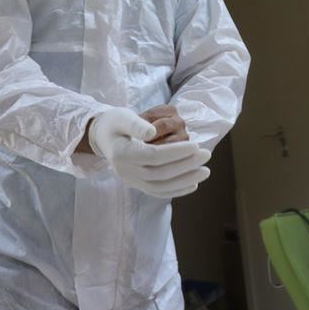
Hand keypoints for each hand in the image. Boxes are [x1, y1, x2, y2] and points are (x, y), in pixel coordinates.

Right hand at [87, 107, 209, 197]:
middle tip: (206, 154)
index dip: (176, 152)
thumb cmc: (115, 123)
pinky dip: (176, 190)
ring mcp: (131, 180)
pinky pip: (157, 192)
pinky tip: (193, 184)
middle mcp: (125, 171)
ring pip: (160, 187)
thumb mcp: (122, 116)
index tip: (196, 146)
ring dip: (185, 180)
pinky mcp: (137, 185)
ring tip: (205, 171)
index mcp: (122, 153)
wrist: (102, 138)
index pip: (153, 156)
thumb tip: (153, 132)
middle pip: (160, 173)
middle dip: (186, 165)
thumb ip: (136, 124)